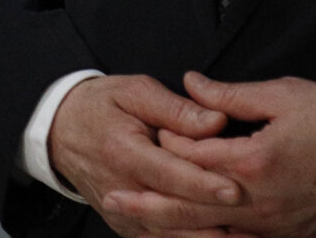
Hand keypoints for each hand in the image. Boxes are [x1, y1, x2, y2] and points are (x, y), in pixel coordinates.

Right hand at [46, 73, 242, 237]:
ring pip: (170, 237)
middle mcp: (121, 190)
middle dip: (215, 221)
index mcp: (123, 151)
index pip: (168, 173)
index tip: (235, 189)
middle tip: (255, 223)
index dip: (202, 183)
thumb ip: (176, 109)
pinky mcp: (126, 228)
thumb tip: (216, 121)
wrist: (60, 131)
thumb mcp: (134, 91)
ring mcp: (122, 215)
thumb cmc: (102, 106)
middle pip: (173, 213)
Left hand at [149, 73, 315, 237]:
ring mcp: (273, 226)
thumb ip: (230, 95)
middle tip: (111, 195)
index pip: (192, 155)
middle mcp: (258, 202)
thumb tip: (189, 85)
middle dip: (148, 200)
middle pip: (190, 203)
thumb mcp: (285, 94)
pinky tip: (195, 236)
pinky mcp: (288, 236)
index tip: (147, 130)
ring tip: (139, 223)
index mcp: (253, 161)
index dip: (166, 142)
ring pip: (211, 232)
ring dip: (173, 226)